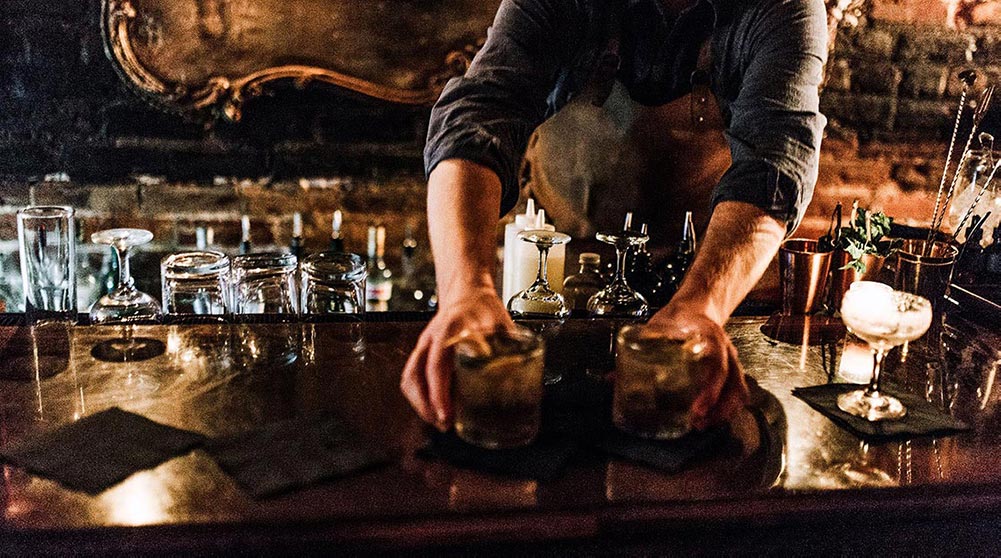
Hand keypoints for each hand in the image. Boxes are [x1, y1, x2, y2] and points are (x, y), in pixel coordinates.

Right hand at [401, 286, 513, 430]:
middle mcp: (433, 336)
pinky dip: (419, 396)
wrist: (467, 291)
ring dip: (421, 404)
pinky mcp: (422, 351)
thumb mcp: (502, 324)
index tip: (447, 414)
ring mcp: (425, 343)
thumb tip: (533, 384)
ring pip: (410, 377)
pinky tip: (432, 410)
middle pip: (417, 374)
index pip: (438, 363)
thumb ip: (513, 351)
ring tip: (439, 421)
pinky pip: (411, 375)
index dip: (440, 392)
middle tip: (445, 423)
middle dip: (427, 404)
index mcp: (452, 328)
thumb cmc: (485, 308)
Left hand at [646, 307, 749, 430]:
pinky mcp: (729, 369)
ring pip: (738, 389)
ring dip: (723, 411)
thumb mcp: (656, 329)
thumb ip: (635, 353)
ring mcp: (730, 359)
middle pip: (733, 382)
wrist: (695, 309)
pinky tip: (711, 420)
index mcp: (708, 334)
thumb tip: (610, 379)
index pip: (717, 363)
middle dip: (718, 408)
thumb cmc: (676, 320)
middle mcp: (725, 348)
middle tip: (697, 423)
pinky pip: (736, 391)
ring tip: (702, 425)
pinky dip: (726, 408)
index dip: (710, 388)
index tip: (697, 408)